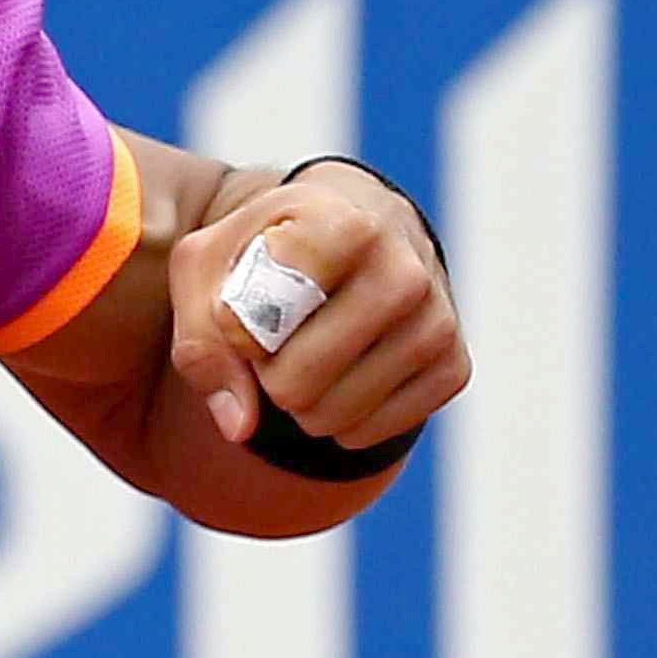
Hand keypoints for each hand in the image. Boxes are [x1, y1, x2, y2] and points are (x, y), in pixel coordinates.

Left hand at [166, 164, 465, 463]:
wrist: (358, 229)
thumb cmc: (268, 248)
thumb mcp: (208, 268)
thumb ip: (202, 340)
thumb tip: (238, 424)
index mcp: (341, 224)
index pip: (264, 320)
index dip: (237, 330)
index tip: (244, 302)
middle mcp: (404, 269)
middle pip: (297, 383)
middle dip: (269, 376)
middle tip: (278, 338)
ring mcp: (437, 319)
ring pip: (335, 416)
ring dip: (304, 403)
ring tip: (310, 353)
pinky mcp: (455, 366)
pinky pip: (372, 432)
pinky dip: (343, 422)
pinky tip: (344, 376)